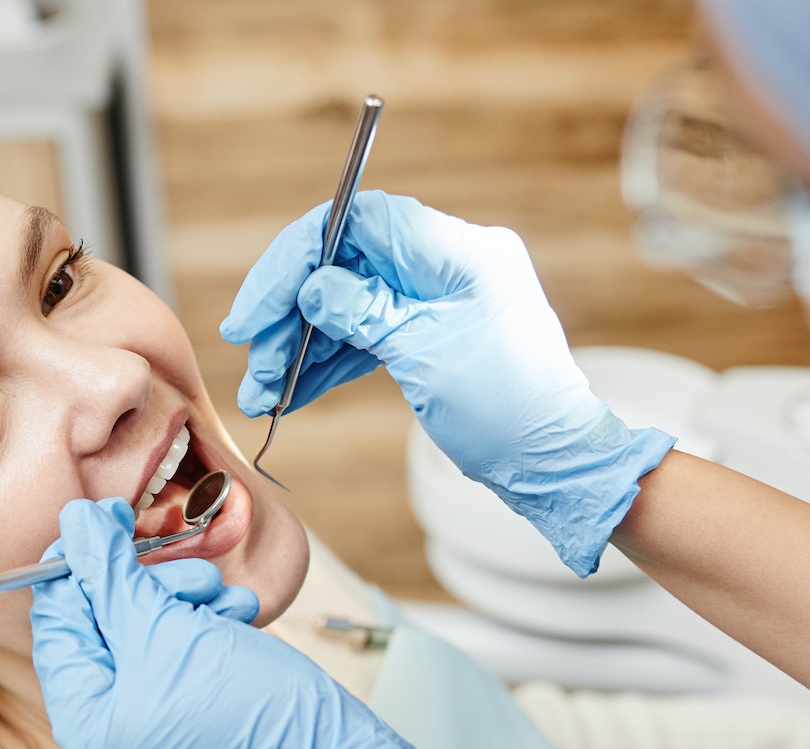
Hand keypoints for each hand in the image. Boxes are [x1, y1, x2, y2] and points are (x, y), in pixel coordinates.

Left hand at [29, 498, 443, 748]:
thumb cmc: (247, 704)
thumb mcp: (168, 626)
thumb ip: (110, 575)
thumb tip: (73, 525)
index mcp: (84, 729)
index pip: (57, 627)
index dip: (79, 566)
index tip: (104, 519)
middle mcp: (104, 745)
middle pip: (102, 633)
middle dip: (150, 590)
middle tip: (190, 573)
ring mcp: (144, 741)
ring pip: (144, 641)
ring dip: (185, 606)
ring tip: (226, 602)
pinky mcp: (182, 731)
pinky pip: (173, 664)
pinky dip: (203, 634)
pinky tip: (237, 623)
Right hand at [220, 191, 675, 575]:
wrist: (554, 465)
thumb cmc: (508, 410)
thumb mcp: (425, 356)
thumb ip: (364, 312)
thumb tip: (313, 286)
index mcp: (459, 251)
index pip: (360, 222)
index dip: (299, 258)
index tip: (259, 309)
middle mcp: (450, 265)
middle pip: (348, 265)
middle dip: (293, 312)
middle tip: (255, 356)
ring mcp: (440, 302)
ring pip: (352, 304)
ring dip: (303, 345)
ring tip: (263, 389)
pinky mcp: (433, 337)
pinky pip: (369, 335)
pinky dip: (331, 361)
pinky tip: (293, 390)